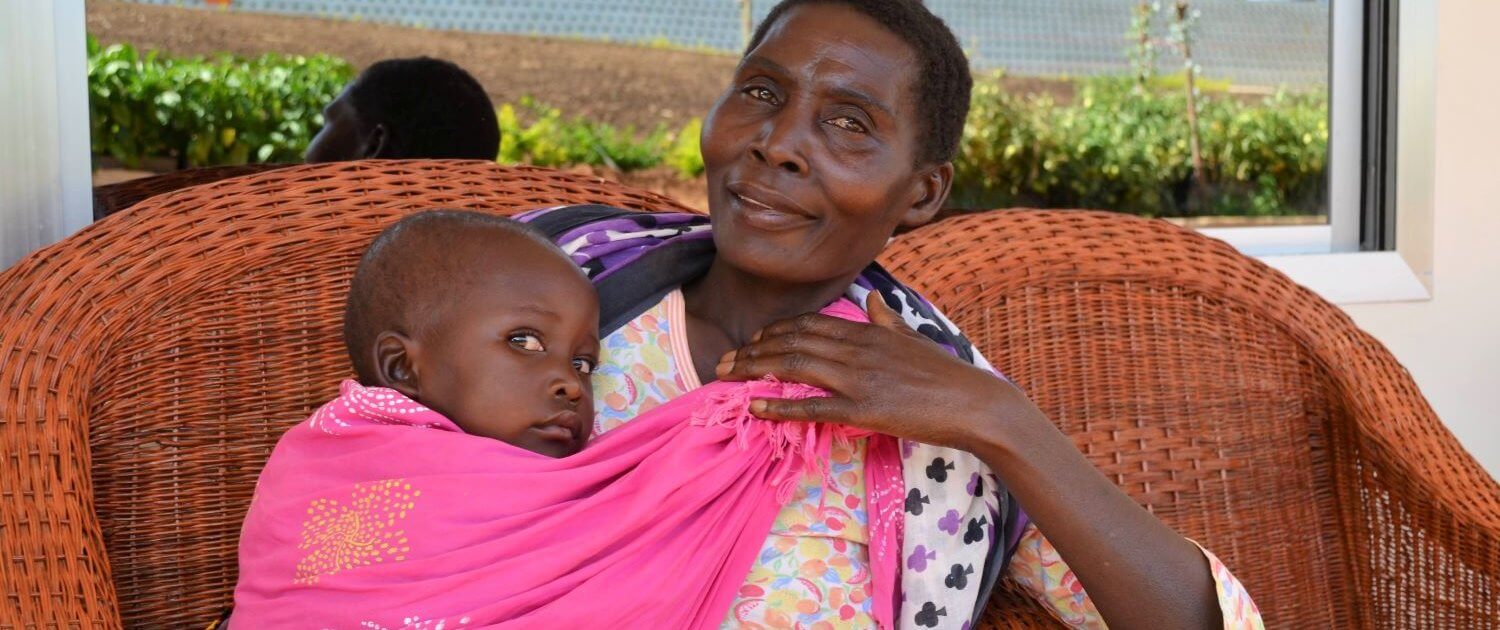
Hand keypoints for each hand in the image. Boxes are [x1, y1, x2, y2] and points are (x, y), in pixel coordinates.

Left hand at [715, 294, 1040, 450]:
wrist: (974, 403)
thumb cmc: (945, 375)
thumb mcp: (913, 337)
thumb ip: (887, 320)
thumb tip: (873, 300)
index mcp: (868, 331)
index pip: (809, 324)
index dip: (775, 331)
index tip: (753, 340)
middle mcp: (857, 349)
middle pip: (791, 343)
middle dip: (752, 350)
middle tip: (723, 361)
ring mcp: (858, 379)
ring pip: (793, 367)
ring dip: (754, 370)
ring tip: (726, 376)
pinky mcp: (862, 410)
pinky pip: (811, 406)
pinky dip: (778, 406)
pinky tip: (753, 406)